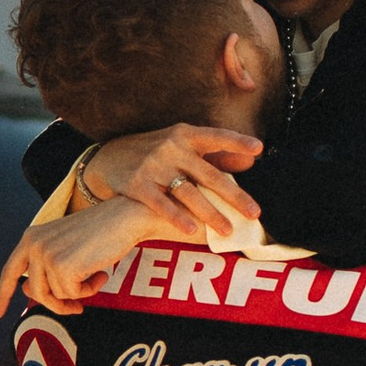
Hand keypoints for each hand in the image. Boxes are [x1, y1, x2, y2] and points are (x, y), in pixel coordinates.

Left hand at [0, 192, 169, 316]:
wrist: (124, 216)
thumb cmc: (100, 232)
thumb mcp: (65, 247)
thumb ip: (45, 267)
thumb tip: (29, 291)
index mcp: (31, 237)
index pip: (10, 271)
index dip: (2, 295)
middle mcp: (34, 245)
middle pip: (37, 293)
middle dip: (58, 305)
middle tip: (78, 308)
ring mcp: (46, 255)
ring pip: (55, 296)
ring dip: (78, 294)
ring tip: (96, 277)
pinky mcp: (63, 266)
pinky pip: (73, 295)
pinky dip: (90, 290)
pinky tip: (101, 273)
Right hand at [73, 122, 261, 235]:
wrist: (107, 158)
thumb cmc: (154, 153)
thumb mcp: (182, 146)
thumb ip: (215, 155)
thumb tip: (250, 162)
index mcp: (185, 134)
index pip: (215, 137)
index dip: (236, 142)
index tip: (258, 149)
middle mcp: (171, 147)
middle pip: (208, 174)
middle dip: (233, 195)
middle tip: (254, 212)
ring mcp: (154, 166)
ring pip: (188, 192)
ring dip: (210, 213)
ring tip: (227, 230)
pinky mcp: (138, 185)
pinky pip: (161, 204)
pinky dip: (177, 218)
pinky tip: (192, 231)